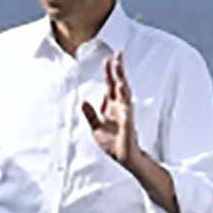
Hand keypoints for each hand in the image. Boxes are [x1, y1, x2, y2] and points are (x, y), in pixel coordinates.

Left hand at [81, 52, 141, 170]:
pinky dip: (124, 99)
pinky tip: (123, 88)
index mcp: (112, 107)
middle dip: (118, 69)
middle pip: (119, 84)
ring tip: (120, 67)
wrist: (123, 158)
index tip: (108, 59)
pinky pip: (126, 108)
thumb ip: (91, 115)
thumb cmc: (113, 144)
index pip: (111, 85)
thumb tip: (84, 101)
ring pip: (124, 92)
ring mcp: (125, 113)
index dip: (110, 72)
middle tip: (118, 54)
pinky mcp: (128, 123)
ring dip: (122, 79)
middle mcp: (120, 107)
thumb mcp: (96, 128)